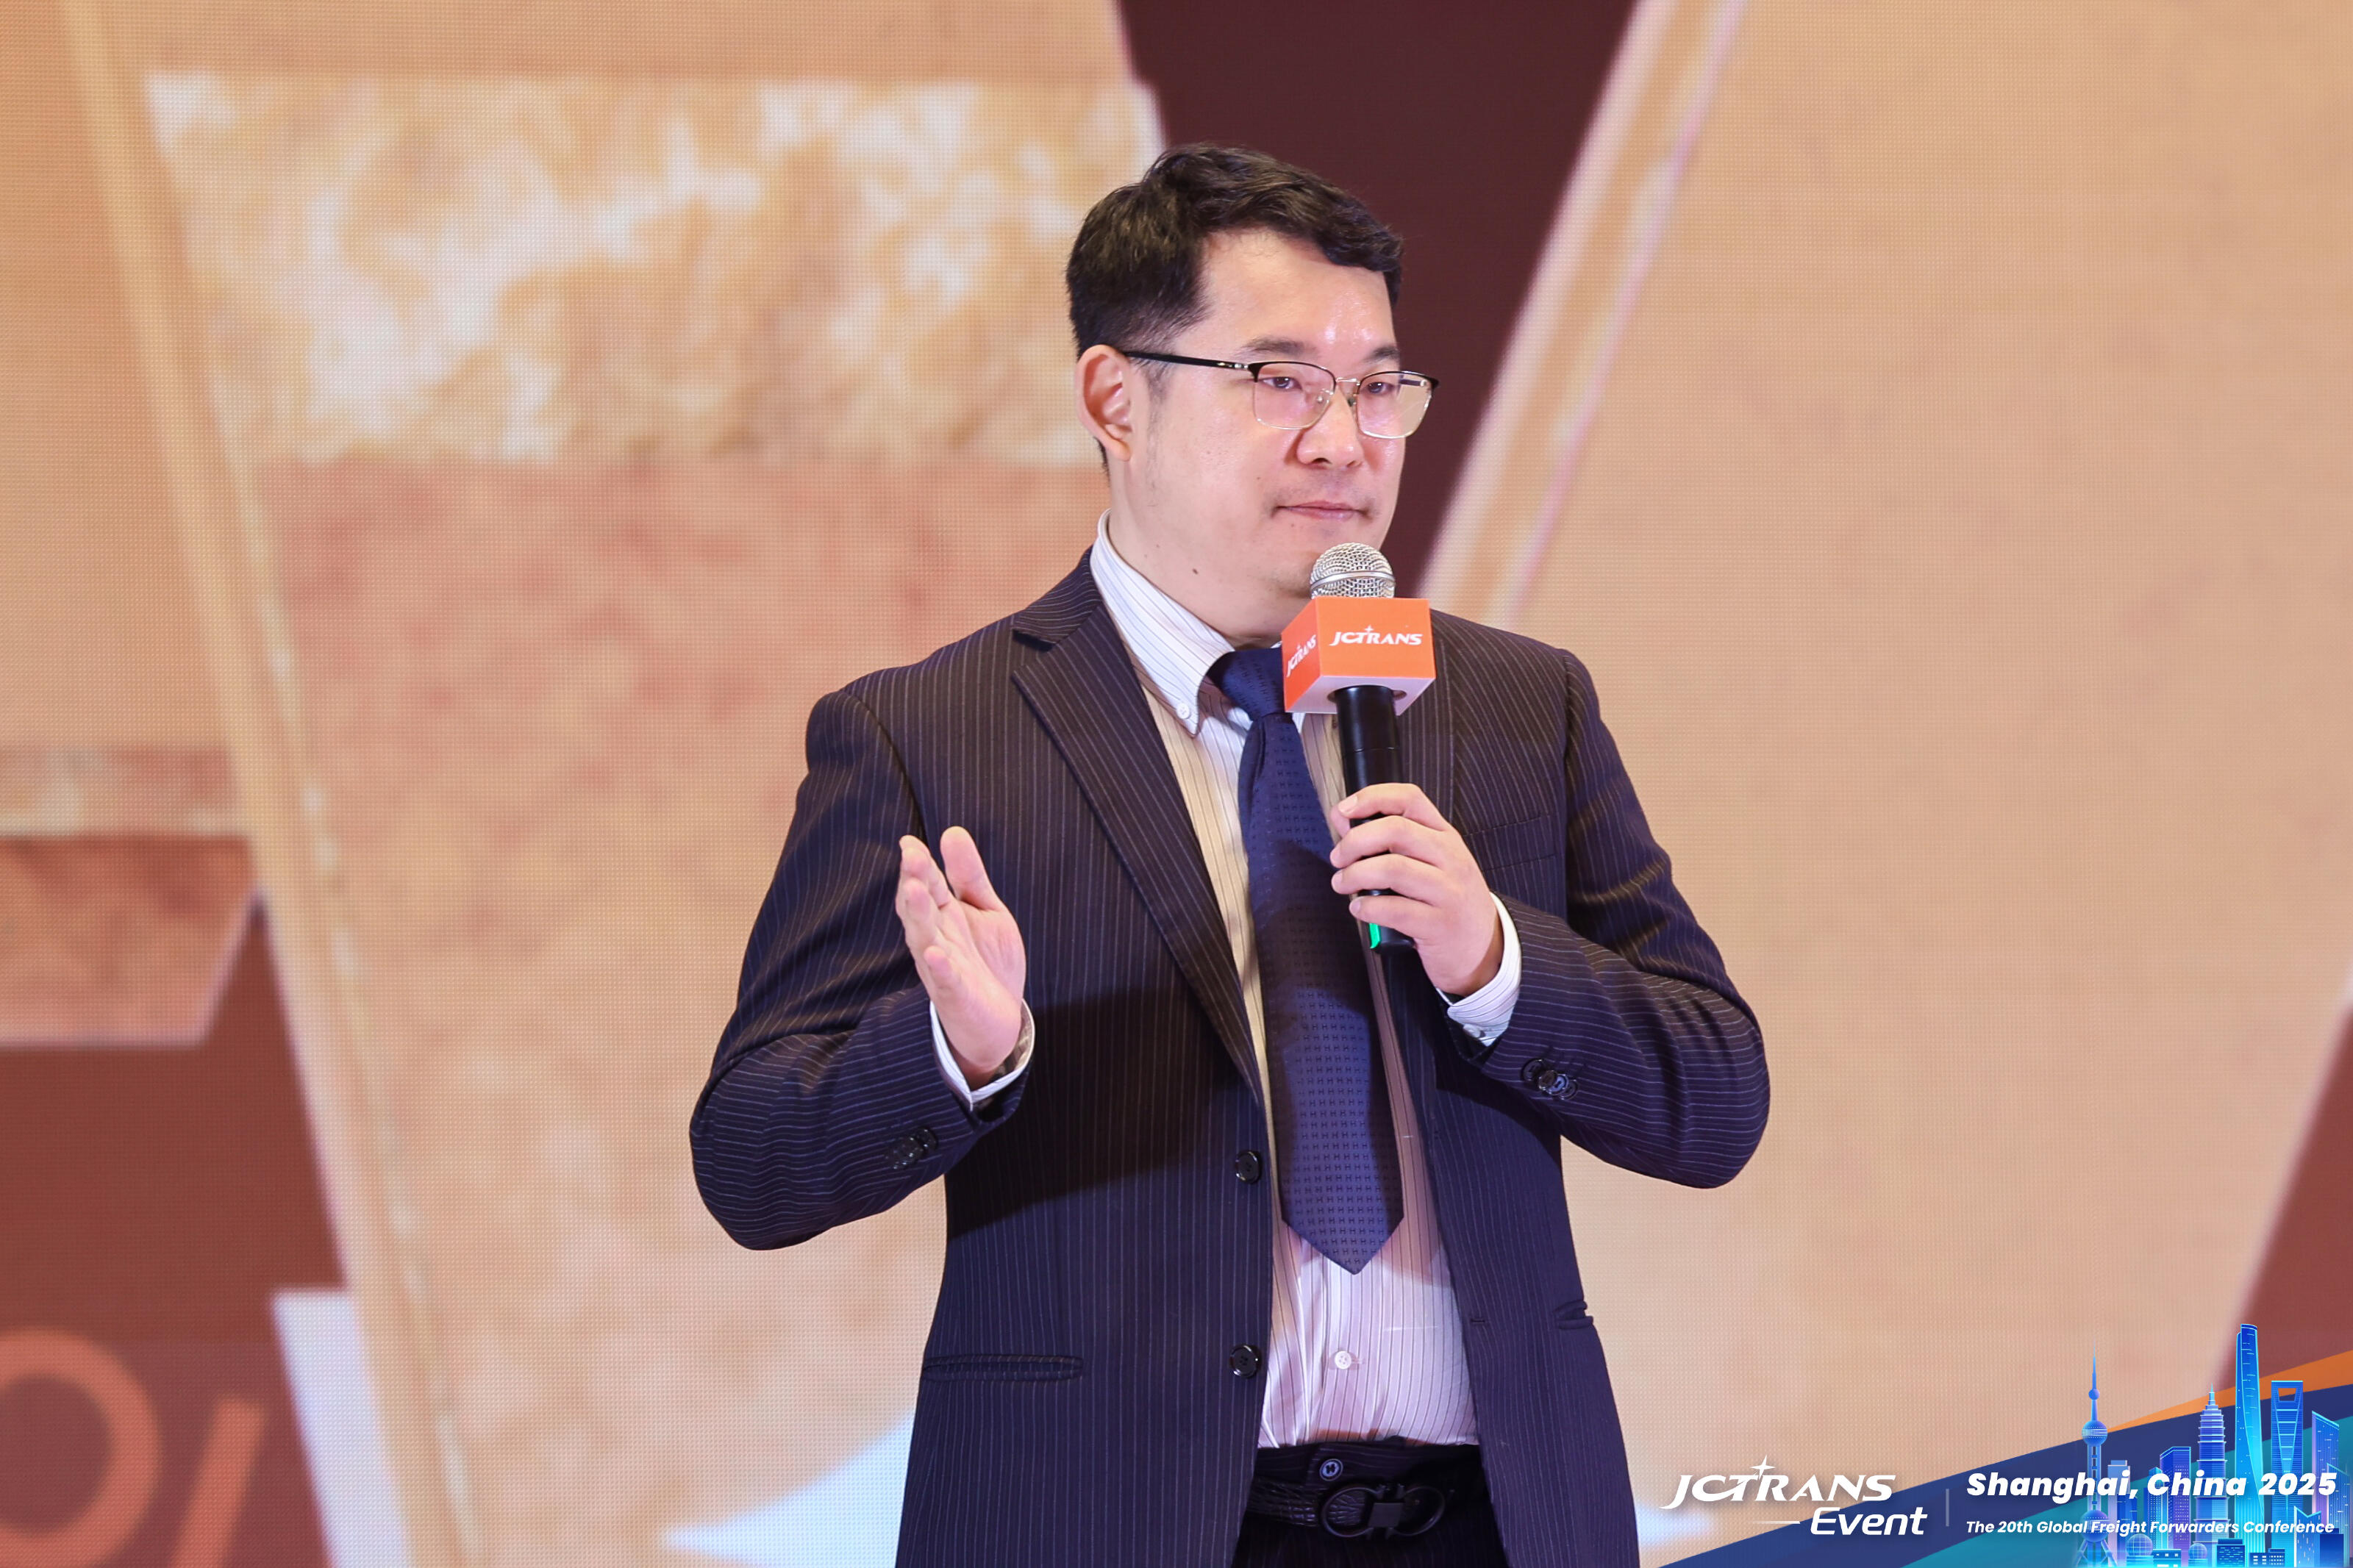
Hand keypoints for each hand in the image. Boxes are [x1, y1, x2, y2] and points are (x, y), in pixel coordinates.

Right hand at [895, 827, 1026, 1081]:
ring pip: (924, 938)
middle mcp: (936, 937)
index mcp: (943, 915)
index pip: (928, 884)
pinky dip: (938, 967)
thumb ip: (969, 875)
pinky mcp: (955, 994)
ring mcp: (942, 966)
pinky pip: (944, 979)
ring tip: (915, 892)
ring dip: (918, 916)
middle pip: (921, 907)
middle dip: (916, 882)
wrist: (1000, 1018)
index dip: (919, 864)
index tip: (910, 843)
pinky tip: (934, 953)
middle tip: (912, 856)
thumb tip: (952, 831)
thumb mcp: (985, 910)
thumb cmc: (987, 961)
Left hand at [1326, 784, 1503, 996]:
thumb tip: (1344, 822)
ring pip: (1392, 868)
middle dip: (1355, 842)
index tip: (1344, 811)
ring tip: (1342, 884)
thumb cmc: (1447, 901)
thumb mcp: (1430, 864)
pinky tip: (1359, 909)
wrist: (1484, 948)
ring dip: (1355, 875)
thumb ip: (1391, 842)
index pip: (1409, 799)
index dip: (1372, 798)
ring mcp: (1448, 891)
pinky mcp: (1440, 925)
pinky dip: (1367, 908)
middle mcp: (1450, 858)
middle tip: (1338, 858)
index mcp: (1445, 836)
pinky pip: (1395, 910)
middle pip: (1396, 830)